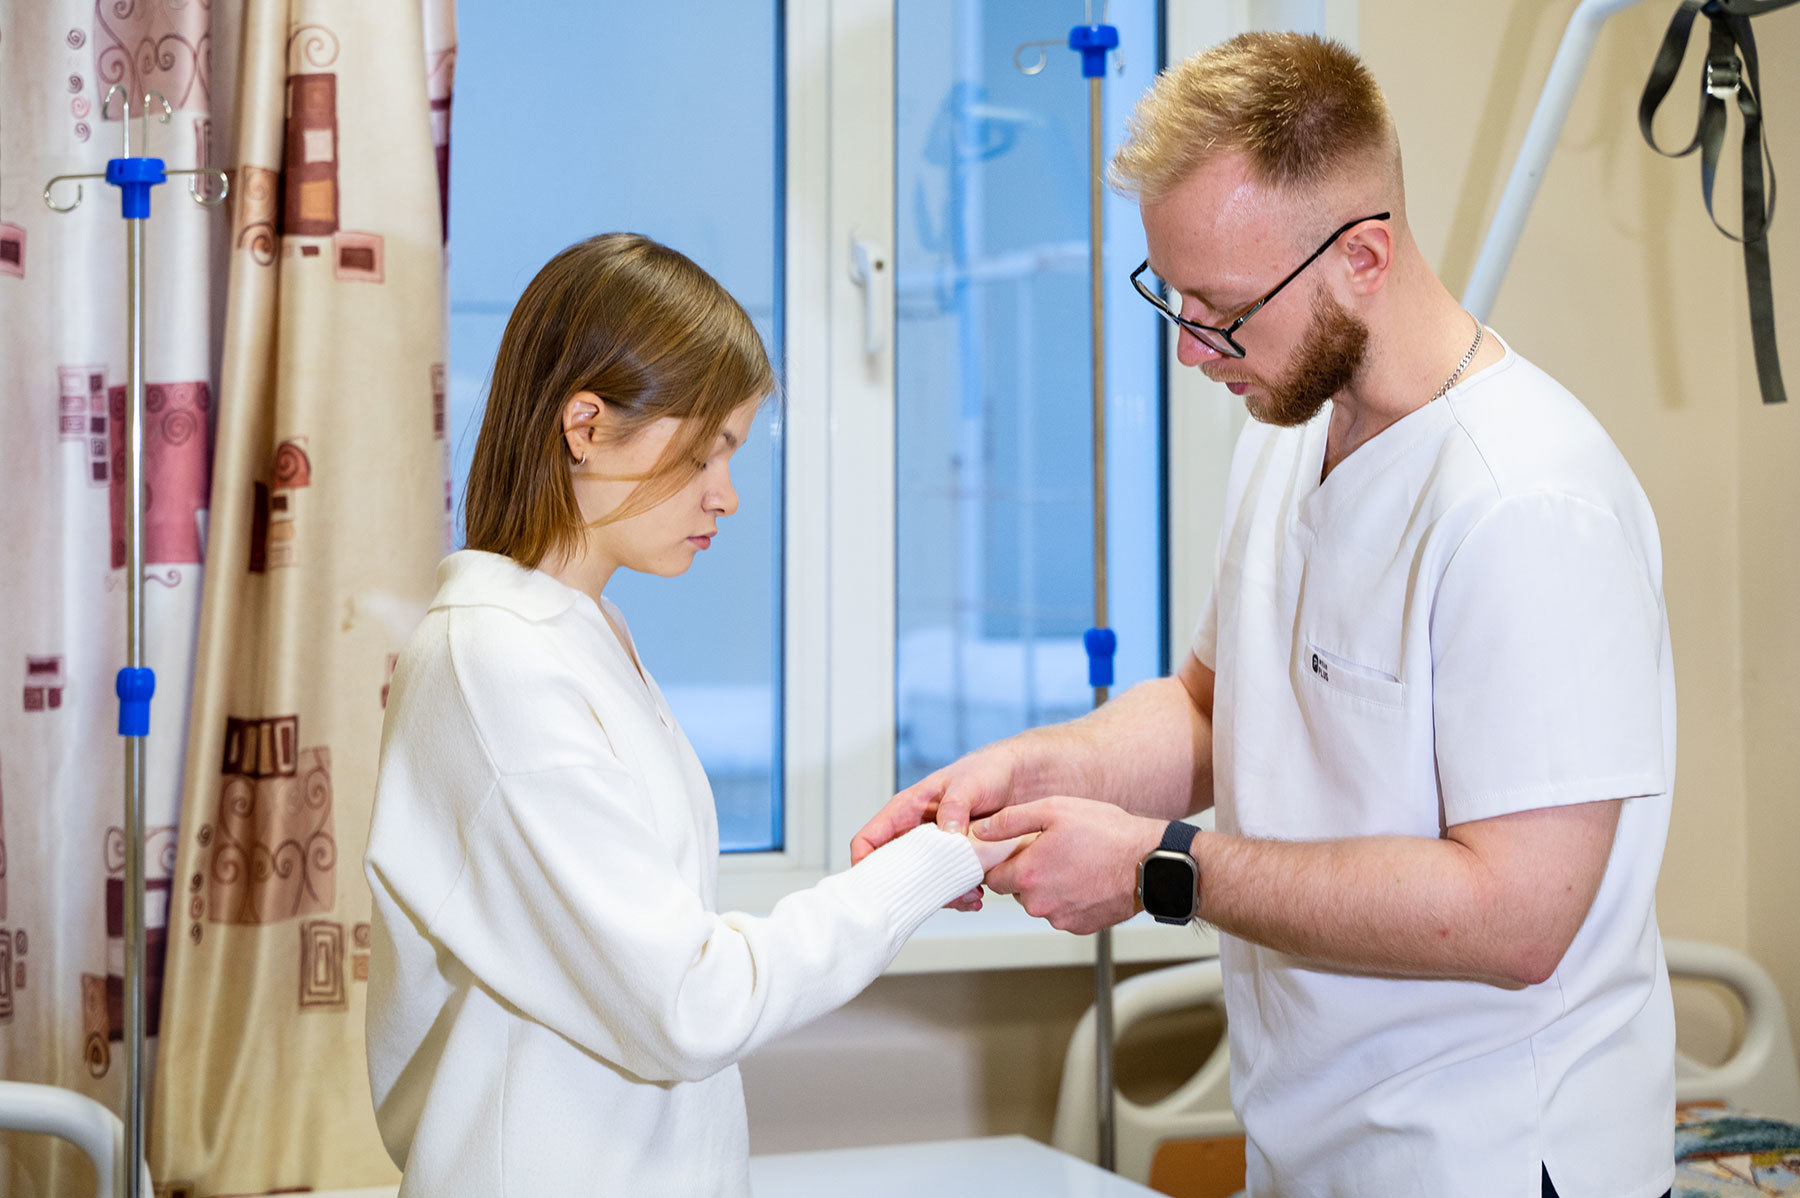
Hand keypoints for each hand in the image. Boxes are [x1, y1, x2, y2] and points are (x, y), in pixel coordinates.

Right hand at [853, 746, 1021, 912]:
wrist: (1022, 779)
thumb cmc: (988, 771)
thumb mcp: (969, 783)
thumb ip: (955, 805)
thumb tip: (946, 833)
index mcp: (907, 810)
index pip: (869, 838)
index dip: (864, 862)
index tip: (873, 884)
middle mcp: (917, 833)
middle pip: (894, 870)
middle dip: (909, 889)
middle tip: (932, 898)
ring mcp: (937, 850)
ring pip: (923, 883)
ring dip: (942, 896)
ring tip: (969, 895)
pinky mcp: (958, 862)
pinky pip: (949, 885)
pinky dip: (961, 896)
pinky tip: (977, 895)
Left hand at [973, 797, 1164, 934]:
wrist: (1151, 863)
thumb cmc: (1108, 834)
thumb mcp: (1055, 810)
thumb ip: (1010, 821)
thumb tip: (981, 830)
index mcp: (1028, 875)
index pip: (991, 876)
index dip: (1000, 861)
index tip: (1013, 850)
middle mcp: (1039, 903)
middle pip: (1015, 890)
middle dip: (1026, 872)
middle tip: (1050, 850)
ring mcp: (1060, 918)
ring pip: (1039, 902)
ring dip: (1048, 885)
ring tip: (1073, 862)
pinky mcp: (1079, 927)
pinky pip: (1061, 912)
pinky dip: (1068, 898)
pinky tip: (1085, 878)